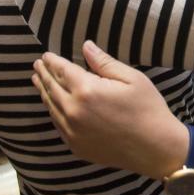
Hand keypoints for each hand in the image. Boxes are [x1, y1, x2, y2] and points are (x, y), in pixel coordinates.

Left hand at [32, 41, 186, 178]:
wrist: (156, 149)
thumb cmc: (148, 109)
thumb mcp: (131, 78)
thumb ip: (104, 62)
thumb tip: (86, 46)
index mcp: (87, 90)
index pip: (62, 71)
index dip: (53, 61)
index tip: (46, 55)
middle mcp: (73, 111)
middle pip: (52, 88)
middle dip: (44, 75)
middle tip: (37, 65)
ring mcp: (73, 131)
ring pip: (51, 107)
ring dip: (44, 92)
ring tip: (38, 81)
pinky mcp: (76, 146)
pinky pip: (58, 125)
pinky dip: (53, 111)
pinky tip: (53, 104)